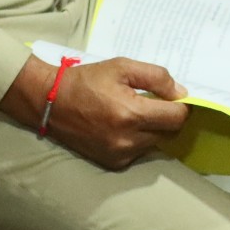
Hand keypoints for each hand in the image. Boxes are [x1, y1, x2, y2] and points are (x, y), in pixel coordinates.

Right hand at [6, 55, 188, 170]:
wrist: (49, 101)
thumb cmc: (85, 80)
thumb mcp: (120, 67)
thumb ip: (155, 77)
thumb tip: (181, 93)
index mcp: (131, 113)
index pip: (177, 117)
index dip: (181, 105)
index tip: (173, 98)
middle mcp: (128, 139)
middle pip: (170, 132)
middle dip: (166, 117)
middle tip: (152, 104)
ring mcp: (120, 154)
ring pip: (155, 143)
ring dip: (152, 129)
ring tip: (132, 114)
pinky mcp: (113, 163)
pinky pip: (139, 152)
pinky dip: (137, 140)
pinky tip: (120, 127)